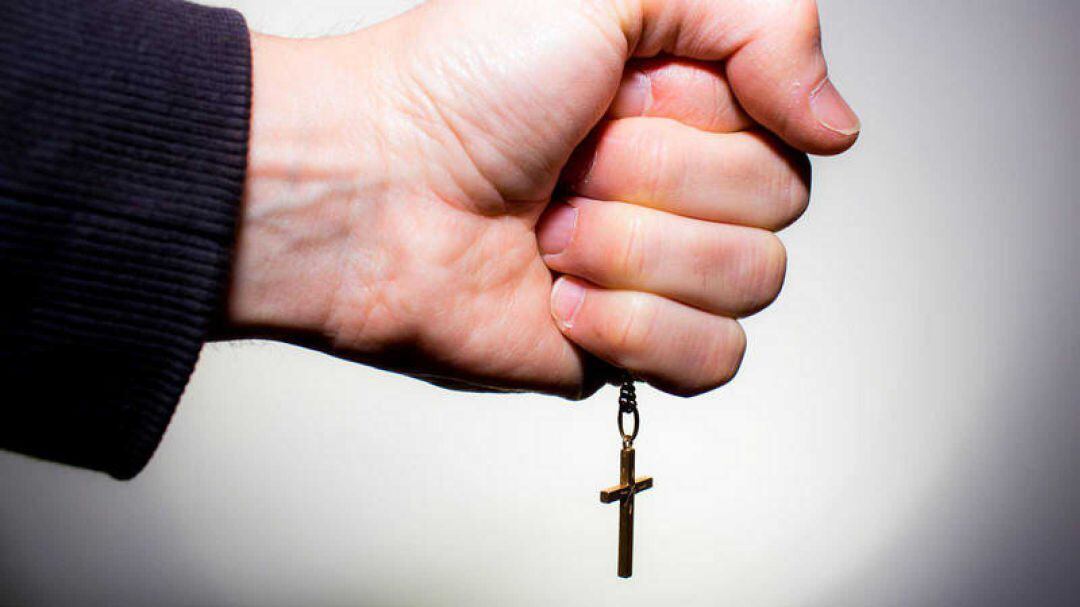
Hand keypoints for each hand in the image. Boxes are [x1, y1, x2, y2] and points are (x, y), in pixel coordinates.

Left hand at [223, 0, 859, 397]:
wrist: (363, 189)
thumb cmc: (456, 84)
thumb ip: (762, 15)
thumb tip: (838, 124)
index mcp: (688, 97)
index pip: (790, 123)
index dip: (703, 114)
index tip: (617, 92)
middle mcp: (680, 182)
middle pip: (778, 204)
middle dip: (655, 178)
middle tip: (569, 160)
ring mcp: (656, 268)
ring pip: (752, 283)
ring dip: (635, 251)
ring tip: (551, 227)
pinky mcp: (627, 344)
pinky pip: (714, 359)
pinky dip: (635, 329)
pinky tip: (563, 296)